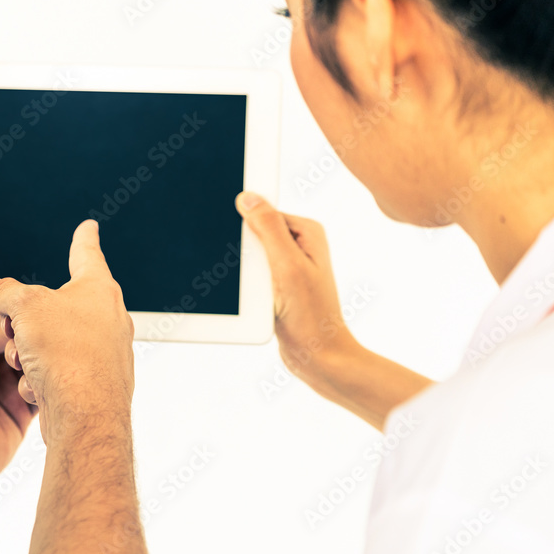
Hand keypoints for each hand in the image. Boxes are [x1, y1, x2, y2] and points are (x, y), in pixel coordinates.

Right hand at [0, 220, 134, 439]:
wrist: (84, 415)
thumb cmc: (67, 353)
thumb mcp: (26, 307)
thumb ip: (3, 292)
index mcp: (98, 290)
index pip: (87, 255)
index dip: (82, 239)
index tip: (88, 228)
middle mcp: (107, 320)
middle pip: (54, 307)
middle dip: (26, 320)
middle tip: (14, 328)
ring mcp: (103, 354)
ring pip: (48, 343)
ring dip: (27, 353)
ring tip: (27, 362)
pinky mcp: (93, 384)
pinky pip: (53, 372)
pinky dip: (39, 378)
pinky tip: (39, 388)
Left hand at [0, 323, 36, 500]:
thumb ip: (0, 329)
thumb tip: (29, 316)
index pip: (5, 321)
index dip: (20, 319)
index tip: (31, 316)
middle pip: (26, 342)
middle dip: (31, 343)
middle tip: (23, 350)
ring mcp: (6, 388)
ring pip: (38, 366)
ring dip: (39, 366)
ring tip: (27, 371)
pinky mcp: (21, 412)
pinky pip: (45, 394)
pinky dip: (47, 389)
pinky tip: (38, 388)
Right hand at [235, 192, 359, 389]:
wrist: (317, 356)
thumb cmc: (311, 315)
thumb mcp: (288, 266)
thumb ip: (269, 229)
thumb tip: (248, 198)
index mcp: (306, 231)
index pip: (263, 211)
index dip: (244, 220)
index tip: (236, 238)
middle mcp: (298, 245)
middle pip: (252, 233)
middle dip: (242, 251)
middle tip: (255, 277)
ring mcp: (287, 265)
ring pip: (248, 256)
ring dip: (243, 273)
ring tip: (260, 294)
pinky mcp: (277, 285)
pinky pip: (250, 276)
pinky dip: (245, 285)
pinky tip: (254, 301)